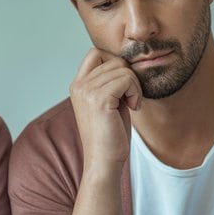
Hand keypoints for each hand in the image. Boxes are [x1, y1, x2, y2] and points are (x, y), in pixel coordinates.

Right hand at [68, 49, 141, 174]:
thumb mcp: (107, 102)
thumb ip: (109, 81)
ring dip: (134, 86)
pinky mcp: (99, 99)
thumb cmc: (110, 135)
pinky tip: (132, 108)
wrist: (104, 161)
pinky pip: (126, 79)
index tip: (123, 87)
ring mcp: (87, 90)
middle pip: (113, 59)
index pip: (96, 53)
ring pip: (123, 68)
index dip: (115, 64)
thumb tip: (125, 61)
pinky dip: (135, 92)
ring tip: (130, 104)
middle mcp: (79, 85)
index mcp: (78, 85)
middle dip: (128, 76)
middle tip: (130, 98)